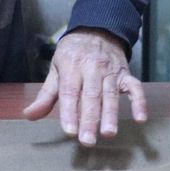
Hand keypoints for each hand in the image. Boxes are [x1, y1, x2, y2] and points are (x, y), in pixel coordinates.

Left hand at [22, 27, 147, 145]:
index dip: (70, 112)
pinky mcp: (126, 74)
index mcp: (71, 67)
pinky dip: (140, 102)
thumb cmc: (72, 54)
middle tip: (87, 141)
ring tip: (109, 133)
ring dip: (111, 114)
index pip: (70, 92)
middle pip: (91, 96)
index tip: (69, 131)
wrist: (97, 29)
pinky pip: (135, 88)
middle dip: (90, 119)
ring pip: (111, 94)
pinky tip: (140, 118)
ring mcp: (111, 72)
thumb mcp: (55, 69)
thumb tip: (29, 115)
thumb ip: (45, 95)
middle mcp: (92, 69)